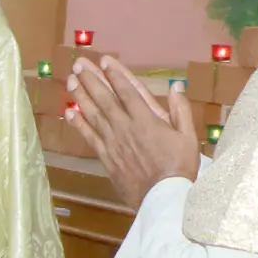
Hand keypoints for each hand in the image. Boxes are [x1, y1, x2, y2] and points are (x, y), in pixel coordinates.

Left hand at [68, 56, 201, 208]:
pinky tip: (69, 111)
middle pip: (105, 98)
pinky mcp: (106, 156)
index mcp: (146, 119)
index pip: (127, 90)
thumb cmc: (179, 167)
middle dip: (91, 79)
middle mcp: (125, 127)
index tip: (104, 61)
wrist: (162, 197)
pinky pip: (89, 136)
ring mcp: (113, 142)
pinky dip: (78, 123)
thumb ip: (180, 110)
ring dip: (81, 96)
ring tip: (70, 81)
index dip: (115, 74)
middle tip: (79, 64)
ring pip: (93, 114)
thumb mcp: (188, 136)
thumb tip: (175, 86)